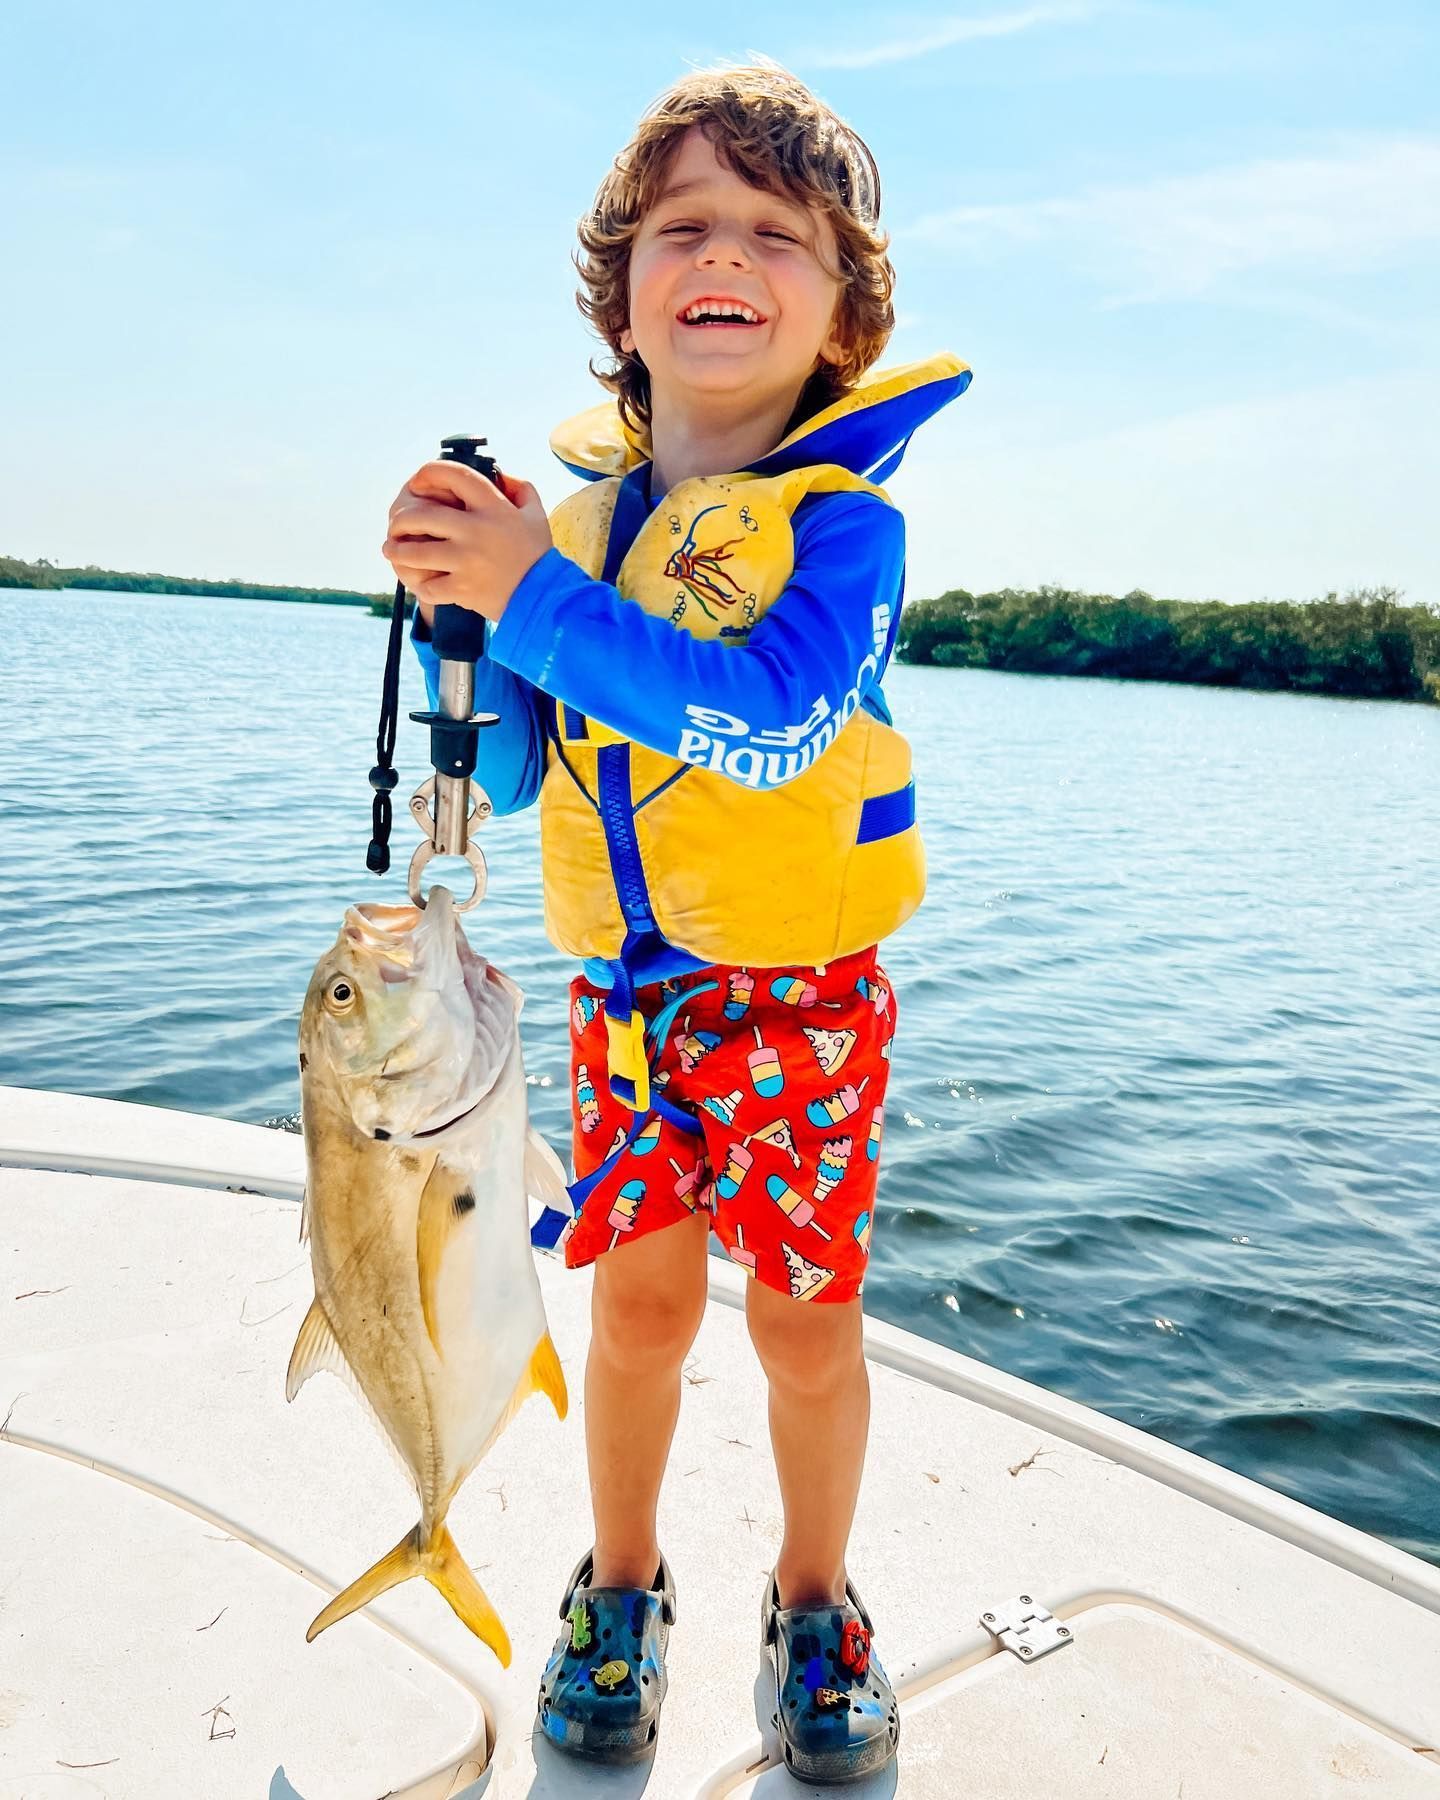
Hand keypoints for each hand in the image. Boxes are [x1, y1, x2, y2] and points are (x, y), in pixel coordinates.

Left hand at [382, 460, 551, 623]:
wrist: (543, 598)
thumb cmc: (537, 555)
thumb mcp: (535, 515)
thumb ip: (520, 489)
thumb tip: (501, 474)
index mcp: (494, 508)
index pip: (454, 475)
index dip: (429, 472)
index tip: (417, 481)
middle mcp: (476, 531)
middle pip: (422, 516)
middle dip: (401, 519)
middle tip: (395, 524)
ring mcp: (467, 562)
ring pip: (416, 553)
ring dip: (397, 551)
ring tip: (391, 550)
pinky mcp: (463, 589)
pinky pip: (428, 586)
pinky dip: (419, 585)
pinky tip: (417, 581)